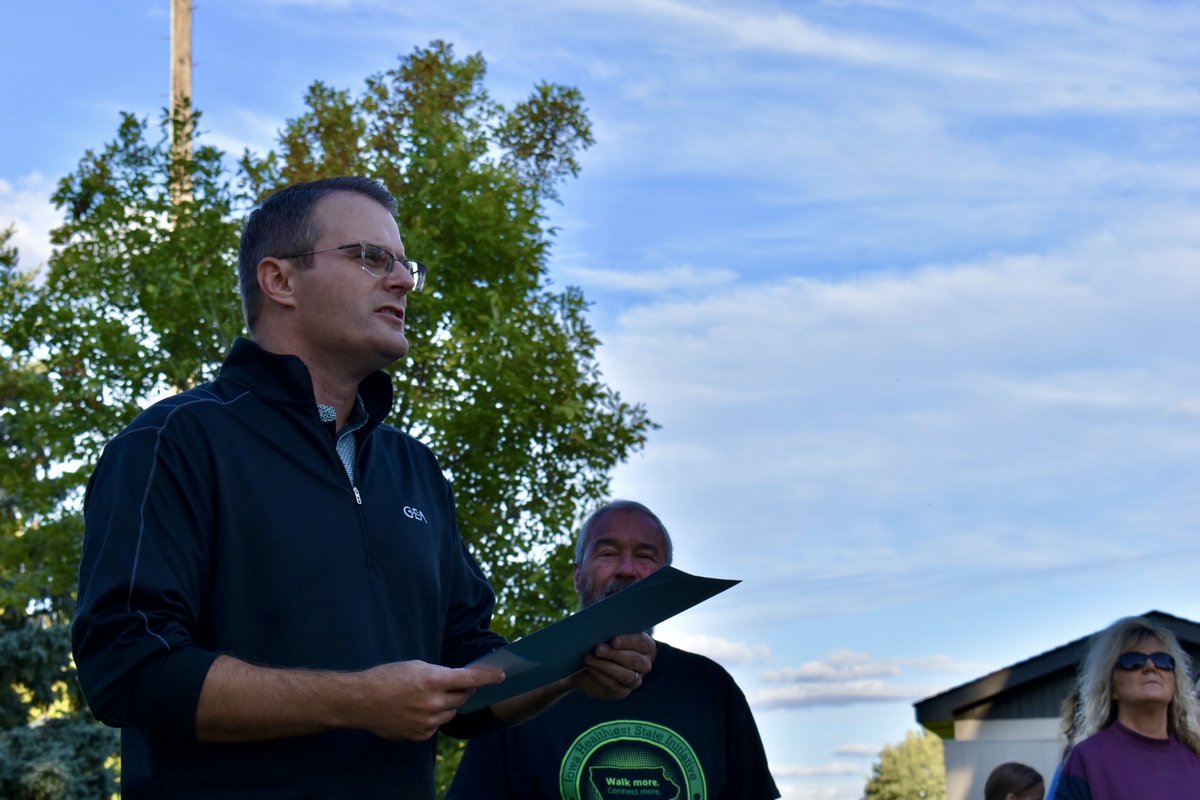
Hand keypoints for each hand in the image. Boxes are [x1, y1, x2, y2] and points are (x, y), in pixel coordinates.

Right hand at [353, 661, 504, 740]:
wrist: (361, 701)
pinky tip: (416, 710)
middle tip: (452, 684)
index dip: (488, 677)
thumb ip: (440, 673)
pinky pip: (437, 725)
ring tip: (427, 698)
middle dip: (462, 689)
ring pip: (452, 712)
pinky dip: (433, 718)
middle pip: (463, 696)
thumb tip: (457, 680)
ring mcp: (429, 721)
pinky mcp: (422, 735)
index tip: (500, 676)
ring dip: (447, 704)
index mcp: (434, 680)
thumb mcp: (416, 666)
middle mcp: (435, 703)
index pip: (471, 679)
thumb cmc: (387, 677)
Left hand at [569, 633, 655, 699]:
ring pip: (626, 676)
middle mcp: (644, 665)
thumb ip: (610, 625)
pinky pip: (613, 685)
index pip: (642, 643)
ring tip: (590, 658)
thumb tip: (601, 620)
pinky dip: (600, 675)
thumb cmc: (603, 641)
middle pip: (635, 661)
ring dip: (606, 666)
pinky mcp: (621, 692)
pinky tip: (590, 667)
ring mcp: (634, 680)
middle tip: (598, 649)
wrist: (589, 663)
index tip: (613, 640)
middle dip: (615, 655)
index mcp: (646, 646)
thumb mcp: (608, 631)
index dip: (629, 641)